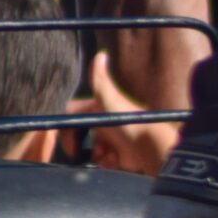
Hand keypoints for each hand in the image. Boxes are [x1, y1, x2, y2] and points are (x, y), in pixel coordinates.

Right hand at [75, 51, 181, 175]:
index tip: (71, 138)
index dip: (68, 129)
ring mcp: (111, 140)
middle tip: (89, 150)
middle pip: (80, 137)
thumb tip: (101, 54)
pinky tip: (115, 160)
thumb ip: (100, 80)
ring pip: (90, 151)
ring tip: (107, 154)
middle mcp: (104, 123)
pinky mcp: (118, 156)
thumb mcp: (110, 98)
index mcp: (99, 108)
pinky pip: (102, 162)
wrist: (150, 147)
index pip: (72, 117)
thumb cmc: (128, 120)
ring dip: (95, 154)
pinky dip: (106, 162)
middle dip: (82, 144)